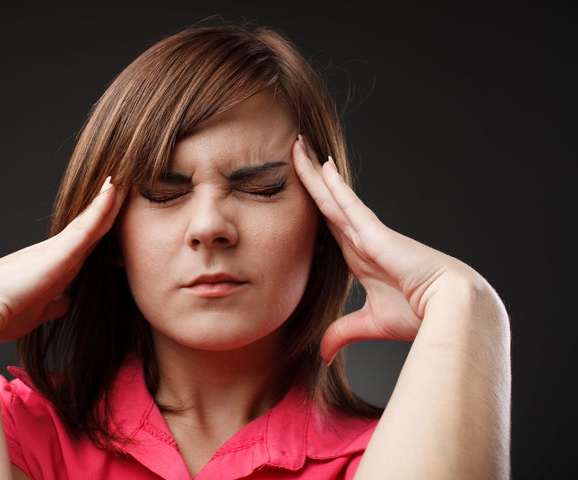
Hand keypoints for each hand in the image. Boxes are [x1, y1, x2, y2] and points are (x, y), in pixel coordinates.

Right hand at [0, 176, 124, 342]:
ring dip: (110, 200)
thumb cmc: (1, 312)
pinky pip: (87, 225)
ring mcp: (57, 249)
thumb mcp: (38, 311)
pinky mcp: (59, 252)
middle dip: (109, 210)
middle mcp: (56, 252)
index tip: (117, 217)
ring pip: (92, 220)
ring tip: (127, 178)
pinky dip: (101, 207)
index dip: (100, 230)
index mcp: (54, 267)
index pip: (84, 246)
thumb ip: (54, 304)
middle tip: (128, 188)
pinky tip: (114, 189)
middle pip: (91, 226)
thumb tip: (67, 303)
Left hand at [292, 136, 471, 363]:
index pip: (327, 224)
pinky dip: (333, 185)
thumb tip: (322, 354)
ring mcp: (367, 233)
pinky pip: (348, 204)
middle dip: (306, 178)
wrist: (451, 309)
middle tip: (291, 151)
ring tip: (296, 146)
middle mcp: (360, 239)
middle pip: (325, 202)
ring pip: (331, 196)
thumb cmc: (419, 314)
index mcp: (358, 256)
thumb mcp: (369, 324)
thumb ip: (342, 333)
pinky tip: (319, 165)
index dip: (311, 205)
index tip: (292, 192)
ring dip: (312, 172)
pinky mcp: (375, 233)